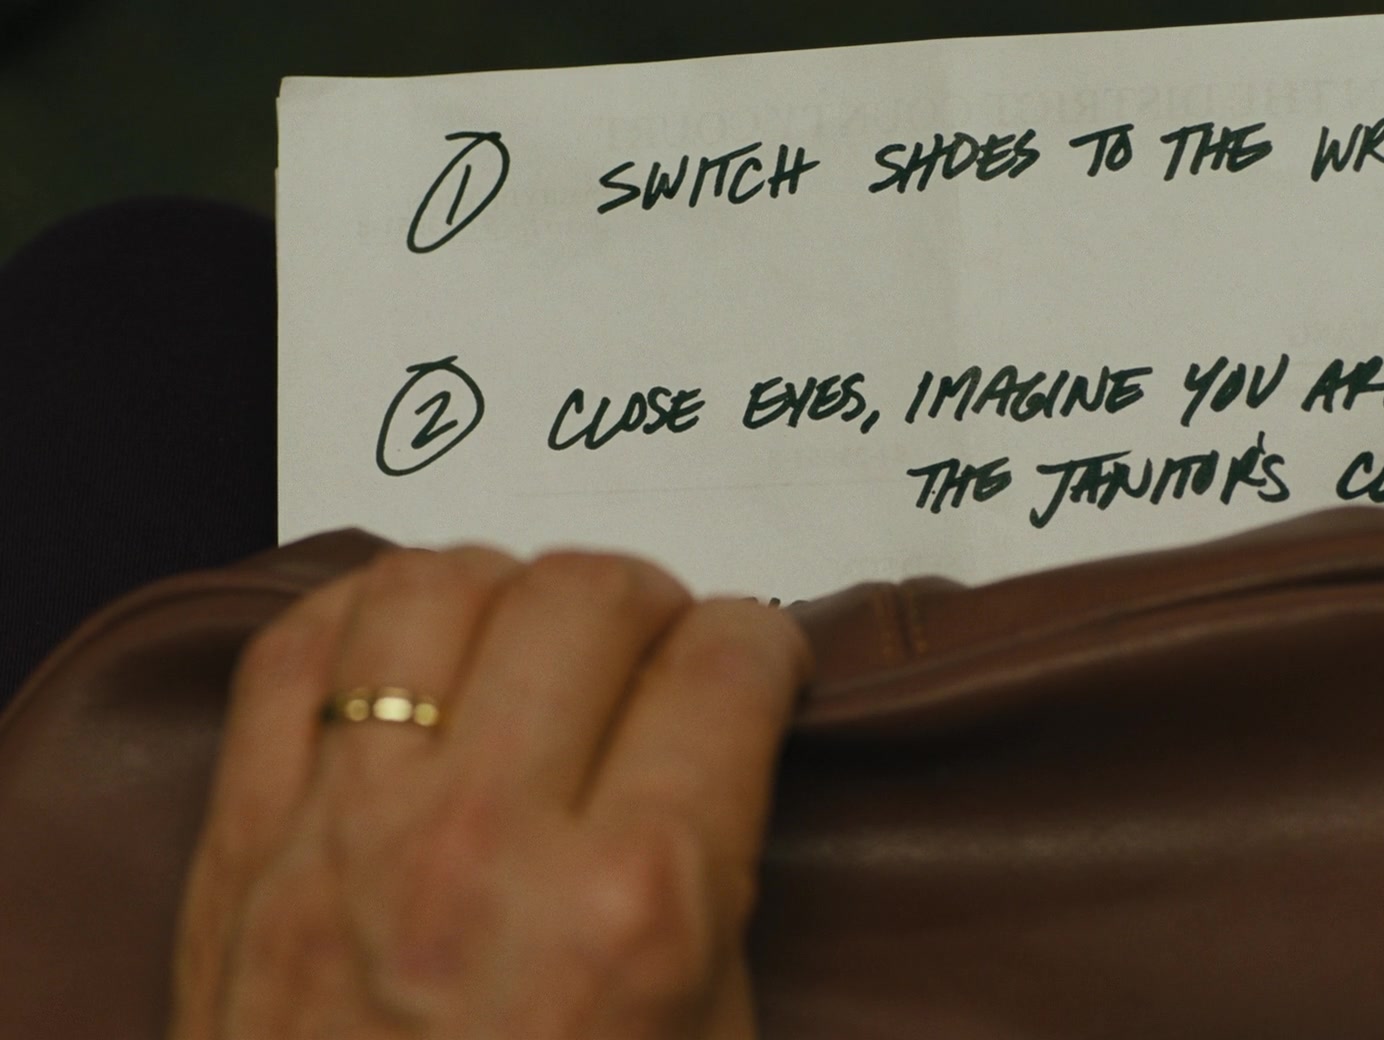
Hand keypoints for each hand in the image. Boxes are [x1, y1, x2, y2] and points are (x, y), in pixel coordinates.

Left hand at [169, 547, 807, 1037]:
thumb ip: (720, 876)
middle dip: (654, 605)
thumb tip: (724, 730)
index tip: (757, 662)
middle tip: (660, 657)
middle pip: (592, 597)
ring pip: (439, 587)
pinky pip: (297, 647)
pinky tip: (417, 648)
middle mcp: (488, 849)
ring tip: (538, 646)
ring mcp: (346, 837)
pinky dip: (366, 615)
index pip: (728, 667)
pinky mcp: (241, 846)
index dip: (765, 645)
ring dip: (511, 593)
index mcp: (636, 910)